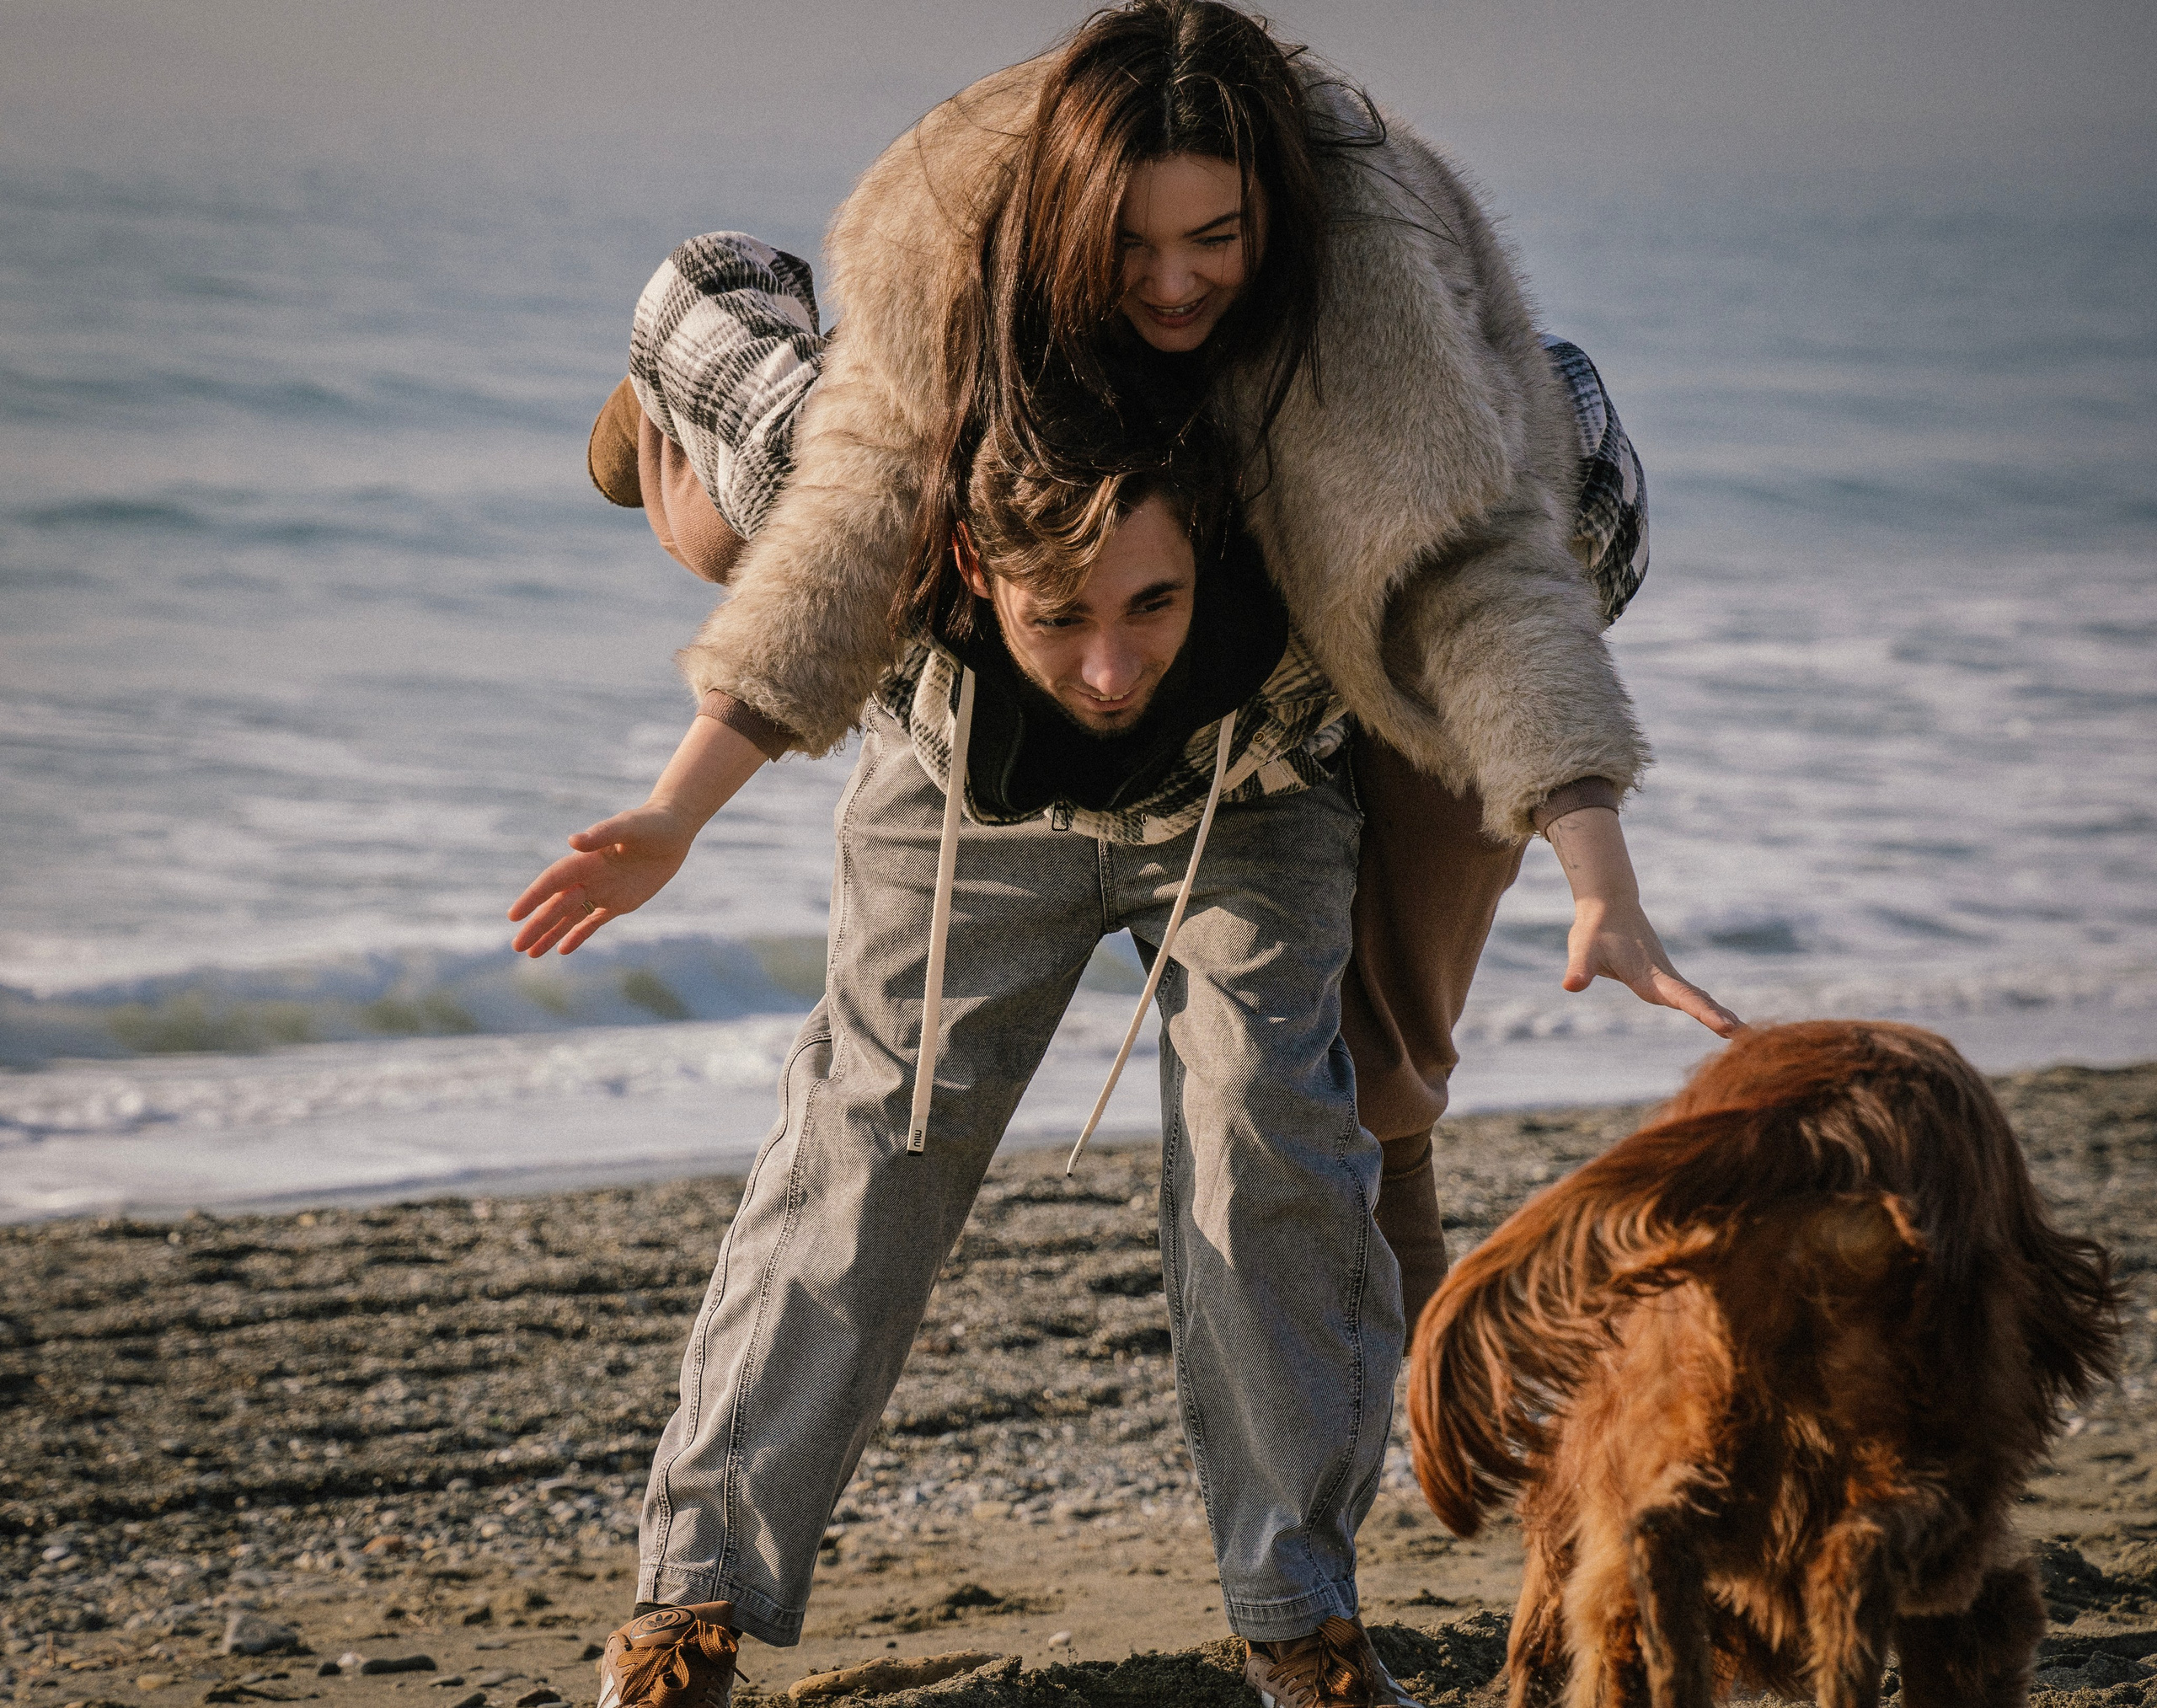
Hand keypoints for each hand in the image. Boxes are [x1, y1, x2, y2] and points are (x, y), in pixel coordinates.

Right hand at [508, 804, 696, 956]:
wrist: (673, 830)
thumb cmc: (650, 823)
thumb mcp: (628, 826)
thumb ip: (601, 834)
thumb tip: (573, 841)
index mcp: (585, 859)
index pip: (552, 882)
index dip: (533, 898)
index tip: (514, 915)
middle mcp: (589, 877)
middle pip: (557, 905)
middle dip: (537, 925)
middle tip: (517, 946)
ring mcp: (603, 891)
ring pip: (570, 917)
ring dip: (551, 934)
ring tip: (530, 953)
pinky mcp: (620, 902)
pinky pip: (594, 922)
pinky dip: (578, 935)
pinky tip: (562, 949)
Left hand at [1543, 806, 1740, 1038]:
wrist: (1608, 903)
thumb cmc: (1594, 928)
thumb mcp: (1582, 949)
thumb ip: (1579, 968)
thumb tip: (1569, 986)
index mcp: (1647, 974)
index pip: (1680, 996)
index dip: (1702, 1012)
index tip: (1726, 1026)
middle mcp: (1662, 974)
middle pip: (1694, 998)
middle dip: (1716, 1015)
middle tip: (1742, 1034)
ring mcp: (1665, 973)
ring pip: (1695, 995)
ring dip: (1716, 1011)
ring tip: (1741, 1032)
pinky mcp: (1661, 973)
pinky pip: (1688, 993)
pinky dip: (1706, 1005)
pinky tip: (1719, 1017)